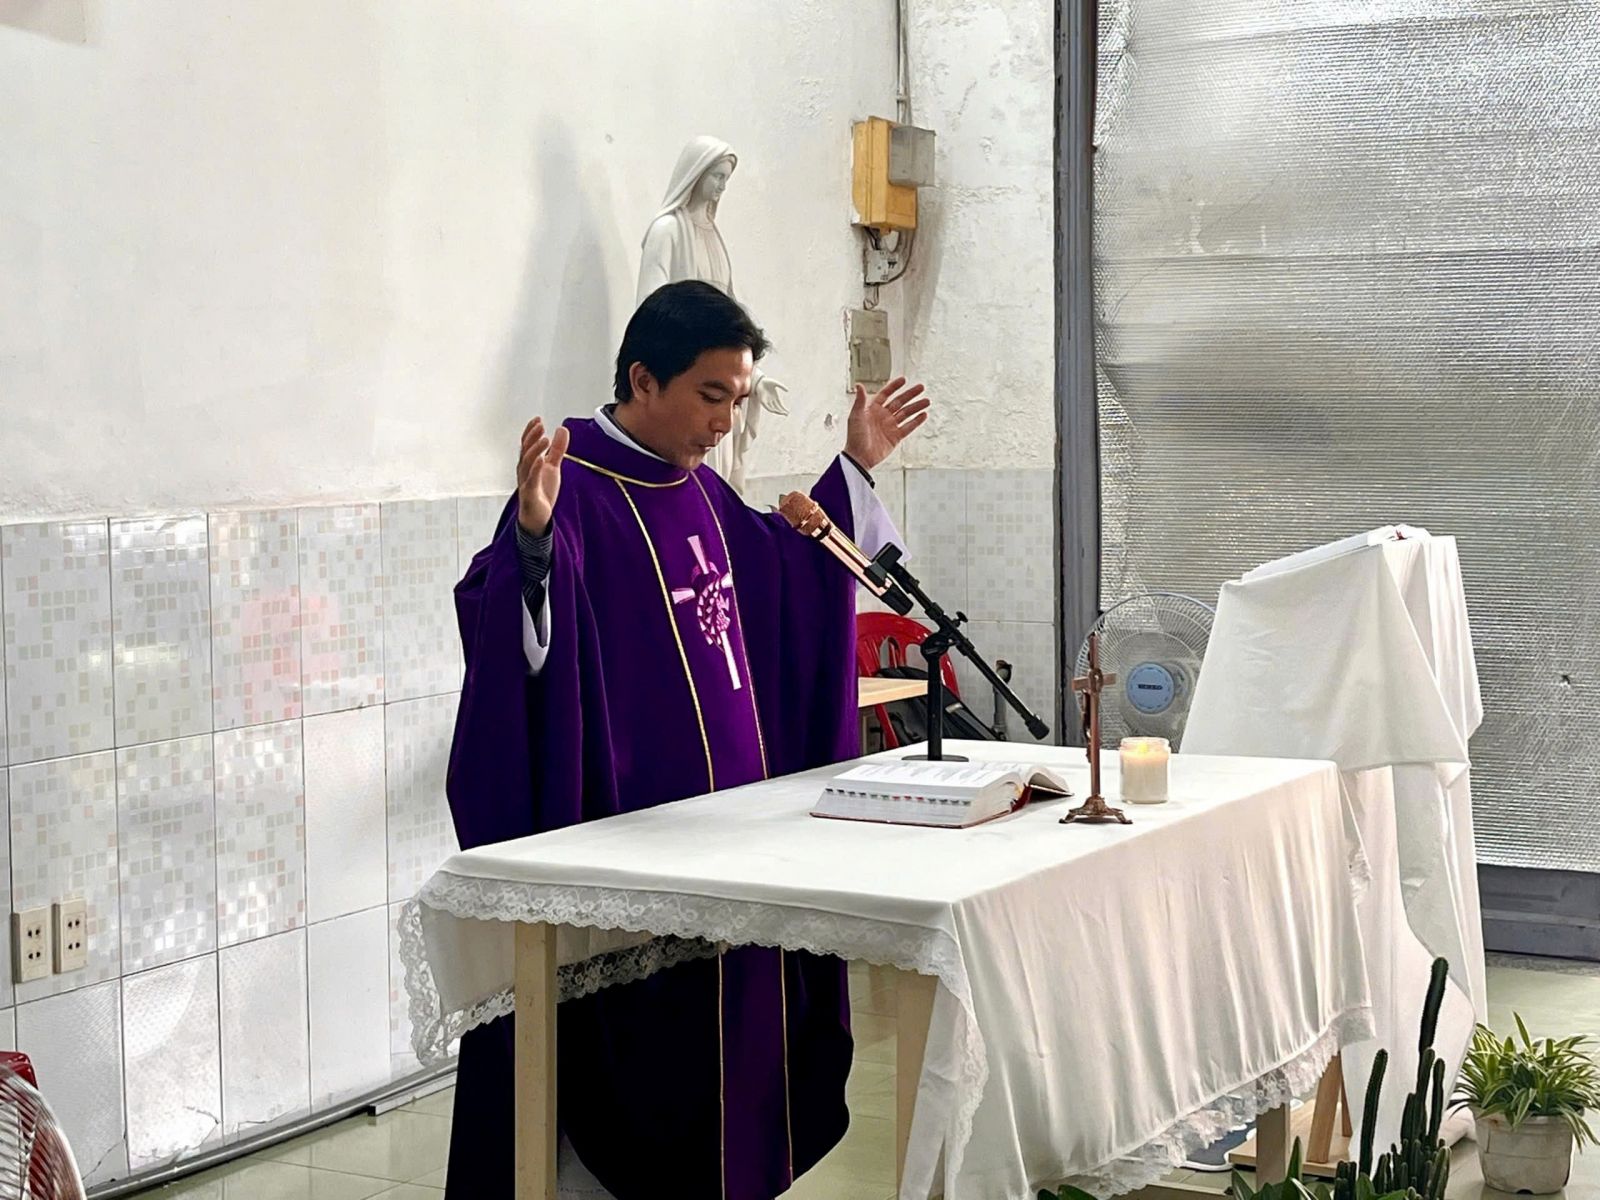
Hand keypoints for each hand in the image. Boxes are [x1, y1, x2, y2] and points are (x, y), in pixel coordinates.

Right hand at [517, 417, 569, 534]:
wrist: (538, 517)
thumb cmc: (541, 492)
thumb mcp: (553, 467)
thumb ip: (558, 449)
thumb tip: (562, 430)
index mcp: (529, 463)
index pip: (527, 444)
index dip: (530, 431)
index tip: (538, 419)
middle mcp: (524, 471)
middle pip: (525, 450)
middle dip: (532, 437)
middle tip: (540, 425)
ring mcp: (526, 482)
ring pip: (526, 463)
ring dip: (534, 449)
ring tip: (544, 439)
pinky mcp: (530, 493)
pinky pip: (531, 479)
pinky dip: (535, 468)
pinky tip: (541, 459)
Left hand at [755, 376, 789, 415]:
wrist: (760, 380)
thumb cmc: (767, 381)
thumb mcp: (776, 383)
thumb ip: (782, 386)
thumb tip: (788, 390)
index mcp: (775, 397)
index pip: (780, 405)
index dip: (784, 409)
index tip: (788, 412)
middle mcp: (771, 400)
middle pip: (777, 408)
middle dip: (782, 412)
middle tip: (787, 414)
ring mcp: (767, 401)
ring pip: (772, 408)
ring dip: (777, 411)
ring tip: (782, 413)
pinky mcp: (762, 400)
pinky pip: (766, 406)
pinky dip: (770, 409)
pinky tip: (774, 410)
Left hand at [843, 377, 928, 470]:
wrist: (859, 457)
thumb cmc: (854, 437)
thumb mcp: (856, 416)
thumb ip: (860, 400)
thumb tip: (859, 385)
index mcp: (872, 409)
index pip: (885, 394)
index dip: (894, 387)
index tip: (903, 380)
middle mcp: (882, 416)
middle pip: (899, 402)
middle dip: (910, 394)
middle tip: (921, 387)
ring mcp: (890, 426)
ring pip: (906, 413)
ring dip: (916, 407)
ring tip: (927, 401)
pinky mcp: (895, 437)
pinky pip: (908, 427)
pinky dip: (916, 421)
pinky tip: (924, 415)